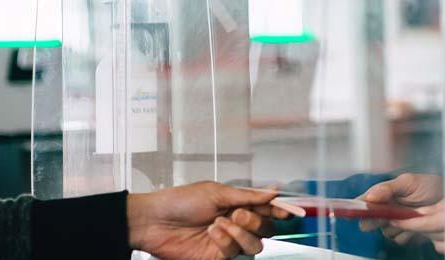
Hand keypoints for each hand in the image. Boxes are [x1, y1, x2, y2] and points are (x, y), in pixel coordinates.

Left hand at [126, 181, 293, 258]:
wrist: (155, 221)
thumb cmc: (180, 201)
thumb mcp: (217, 192)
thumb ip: (248, 195)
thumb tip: (274, 190)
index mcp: (237, 203)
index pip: (267, 209)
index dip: (280, 210)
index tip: (290, 211)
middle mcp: (236, 223)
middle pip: (267, 229)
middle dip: (257, 220)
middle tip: (238, 213)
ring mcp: (228, 241)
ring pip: (256, 244)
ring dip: (241, 231)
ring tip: (220, 223)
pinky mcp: (218, 255)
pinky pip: (235, 251)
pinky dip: (226, 240)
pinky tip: (212, 232)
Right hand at [358, 173, 444, 246]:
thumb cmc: (429, 185)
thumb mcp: (409, 182)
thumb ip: (388, 188)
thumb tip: (370, 197)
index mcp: (382, 195)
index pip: (362, 203)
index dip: (356, 208)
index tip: (357, 211)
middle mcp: (385, 210)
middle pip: (368, 222)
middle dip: (376, 220)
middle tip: (389, 215)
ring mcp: (395, 223)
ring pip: (385, 232)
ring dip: (397, 226)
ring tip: (411, 214)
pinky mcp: (405, 234)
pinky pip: (398, 240)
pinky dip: (408, 233)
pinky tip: (416, 224)